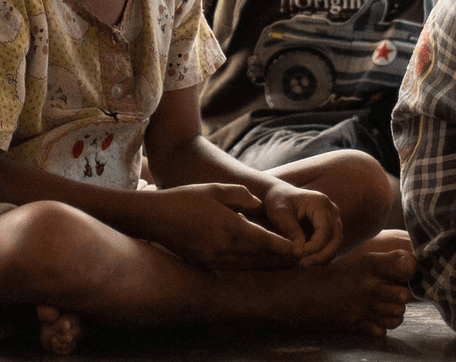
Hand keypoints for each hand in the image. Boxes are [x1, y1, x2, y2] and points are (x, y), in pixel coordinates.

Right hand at [136, 183, 301, 269]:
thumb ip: (241, 196)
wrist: (156, 218)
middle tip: (298, 258)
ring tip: (283, 263)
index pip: (261, 239)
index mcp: (227, 225)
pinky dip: (249, 266)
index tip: (296, 249)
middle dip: (278, 258)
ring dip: (265, 264)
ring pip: (247, 264)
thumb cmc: (186, 198)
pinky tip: (258, 263)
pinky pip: (234, 267)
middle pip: (257, 256)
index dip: (280, 245)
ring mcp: (213, 258)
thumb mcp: (215, 189)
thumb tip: (258, 205)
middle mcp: (222, 246)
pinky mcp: (206, 263)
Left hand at [260, 184, 343, 264]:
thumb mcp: (280, 212)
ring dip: (322, 257)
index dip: (315, 246)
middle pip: (336, 239)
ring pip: (335, 244)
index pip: (325, 230)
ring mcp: (334, 219)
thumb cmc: (278, 200)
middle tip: (304, 265)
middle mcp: (332, 211)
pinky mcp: (330, 228)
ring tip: (303, 264)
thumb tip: (300, 252)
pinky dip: (321, 255)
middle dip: (322, 255)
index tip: (300, 256)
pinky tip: (307, 260)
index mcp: (321, 203)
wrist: (280, 194)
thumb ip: (291, 230)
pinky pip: (330, 245)